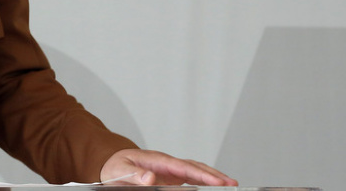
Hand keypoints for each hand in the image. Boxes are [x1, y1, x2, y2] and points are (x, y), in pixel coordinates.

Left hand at [100, 149, 237, 185]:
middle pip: (195, 167)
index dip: (201, 174)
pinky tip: (214, 187)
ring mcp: (171, 170)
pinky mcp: (172, 177)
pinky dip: (203, 181)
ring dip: (212, 177)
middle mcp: (168, 163)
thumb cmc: (117, 167)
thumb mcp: (120, 171)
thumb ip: (134, 175)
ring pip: (196, 171)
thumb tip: (150, 178)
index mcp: (157, 160)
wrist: (113, 164)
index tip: (217, 181)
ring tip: (230, 185)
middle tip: (232, 184)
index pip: (184, 167)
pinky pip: (191, 178)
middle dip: (214, 175)